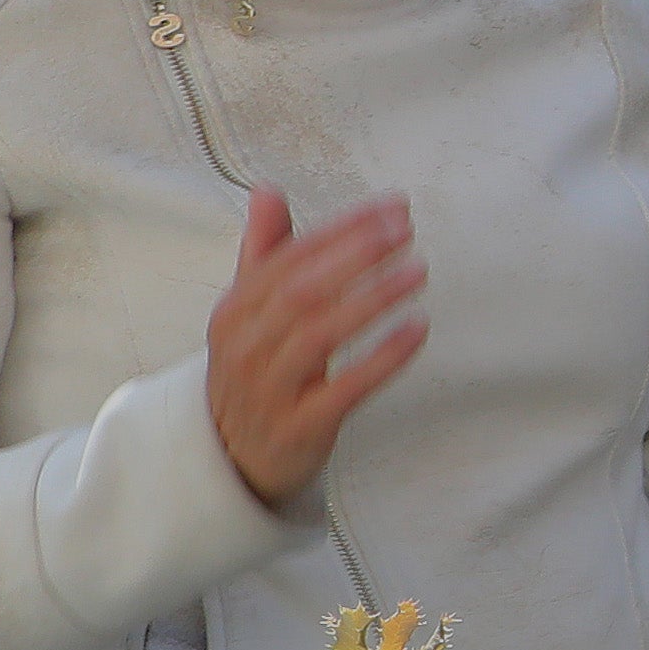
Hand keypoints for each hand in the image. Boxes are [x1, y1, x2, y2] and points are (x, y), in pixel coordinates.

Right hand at [207, 189, 422, 506]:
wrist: (230, 458)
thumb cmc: (255, 370)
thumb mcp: (250, 314)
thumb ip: (265, 253)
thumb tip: (268, 191)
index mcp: (235, 312)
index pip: (288, 259)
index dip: (340, 230)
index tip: (390, 208)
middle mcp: (246, 347)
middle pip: (301, 292)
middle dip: (355, 255)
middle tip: (406, 230)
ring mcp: (270, 389)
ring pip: (319, 336)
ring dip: (371, 299)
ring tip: (418, 271)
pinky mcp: (300, 427)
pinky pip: (344, 389)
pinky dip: (382, 357)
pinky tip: (417, 329)